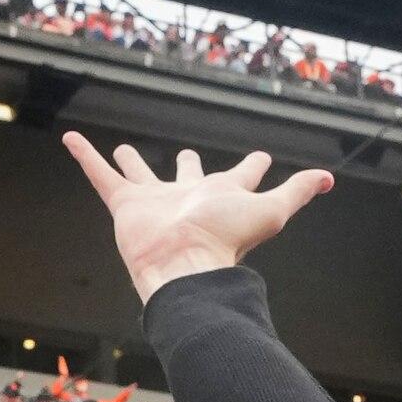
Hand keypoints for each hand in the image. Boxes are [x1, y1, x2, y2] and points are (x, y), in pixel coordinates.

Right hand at [59, 132, 330, 299]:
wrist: (183, 263)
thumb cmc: (226, 239)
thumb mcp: (271, 209)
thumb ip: (297, 191)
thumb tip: (329, 178)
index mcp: (220, 197)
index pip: (241, 176)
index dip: (253, 166)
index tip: (262, 156)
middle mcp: (186, 198)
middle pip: (186, 177)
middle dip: (187, 165)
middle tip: (187, 153)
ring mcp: (153, 201)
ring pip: (139, 175)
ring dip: (131, 162)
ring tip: (124, 149)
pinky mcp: (124, 204)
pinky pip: (101, 175)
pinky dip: (85, 157)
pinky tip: (72, 138)